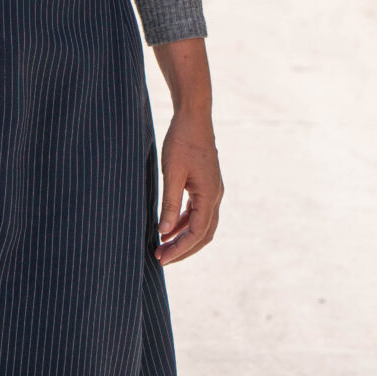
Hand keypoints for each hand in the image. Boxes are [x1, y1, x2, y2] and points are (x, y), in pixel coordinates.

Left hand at [155, 104, 223, 265]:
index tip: (161, 257)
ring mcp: (212, 191)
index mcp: (209, 195)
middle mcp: (215, 196)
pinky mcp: (205, 185)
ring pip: (201, 224)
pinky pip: (197, 212)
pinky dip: (184, 223)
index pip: (196, 233)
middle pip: (203, 234)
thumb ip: (169, 203)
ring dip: (183, 237)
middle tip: (161, 258)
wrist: (193, 117)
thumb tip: (163, 231)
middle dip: (183, 249)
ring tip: (162, 246)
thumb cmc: (182, 141)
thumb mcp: (172, 172)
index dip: (179, 249)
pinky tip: (168, 226)